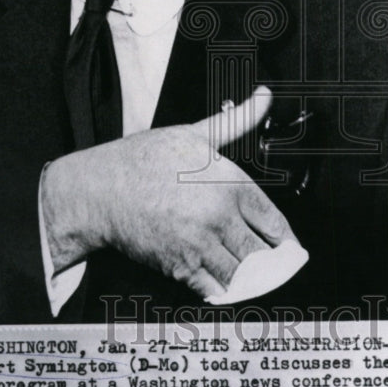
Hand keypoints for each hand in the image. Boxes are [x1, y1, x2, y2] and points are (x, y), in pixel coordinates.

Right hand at [41, 86, 294, 298]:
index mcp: (230, 185)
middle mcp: (220, 217)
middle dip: (268, 261)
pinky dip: (222, 290)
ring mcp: (200, 245)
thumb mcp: (195, 134)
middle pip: (263, 254)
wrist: (101, 189)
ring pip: (242, 275)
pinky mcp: (180, 267)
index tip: (286, 246)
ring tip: (248, 274)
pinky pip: (215, 289)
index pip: (275, 223)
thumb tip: (264, 96)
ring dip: (247, 277)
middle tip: (270, 264)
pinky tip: (220, 281)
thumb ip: (237, 121)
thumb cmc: (145, 158)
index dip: (284, 239)